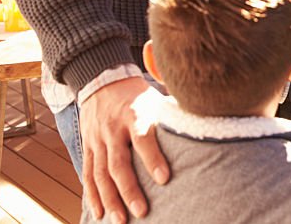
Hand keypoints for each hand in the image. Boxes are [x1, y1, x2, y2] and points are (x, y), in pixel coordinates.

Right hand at [81, 77, 169, 222]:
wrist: (100, 80)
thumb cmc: (137, 94)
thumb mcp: (155, 99)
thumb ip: (171, 117)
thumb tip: (202, 130)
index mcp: (134, 114)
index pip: (143, 138)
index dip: (153, 158)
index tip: (164, 179)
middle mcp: (113, 129)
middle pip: (119, 163)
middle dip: (129, 190)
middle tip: (142, 211)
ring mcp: (97, 139)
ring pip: (101, 173)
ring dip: (110, 199)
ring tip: (120, 221)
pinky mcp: (88, 146)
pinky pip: (88, 173)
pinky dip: (92, 194)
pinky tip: (99, 213)